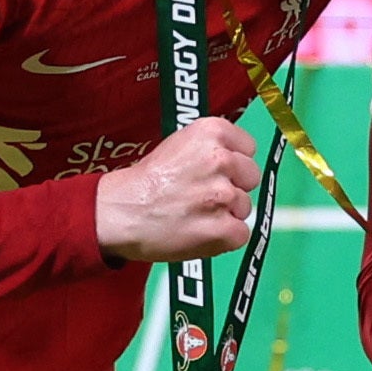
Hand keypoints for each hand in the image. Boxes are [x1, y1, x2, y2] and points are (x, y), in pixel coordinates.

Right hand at [93, 116, 258, 262]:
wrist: (120, 213)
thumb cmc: (144, 183)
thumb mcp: (178, 145)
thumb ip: (210, 148)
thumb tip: (236, 159)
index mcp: (210, 132)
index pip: (248, 147)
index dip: (234, 162)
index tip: (217, 171)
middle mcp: (221, 159)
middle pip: (251, 177)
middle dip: (234, 187)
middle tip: (205, 196)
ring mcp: (224, 195)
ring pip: (245, 207)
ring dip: (226, 214)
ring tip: (195, 215)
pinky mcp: (224, 228)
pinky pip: (241, 234)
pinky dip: (224, 238)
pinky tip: (200, 231)